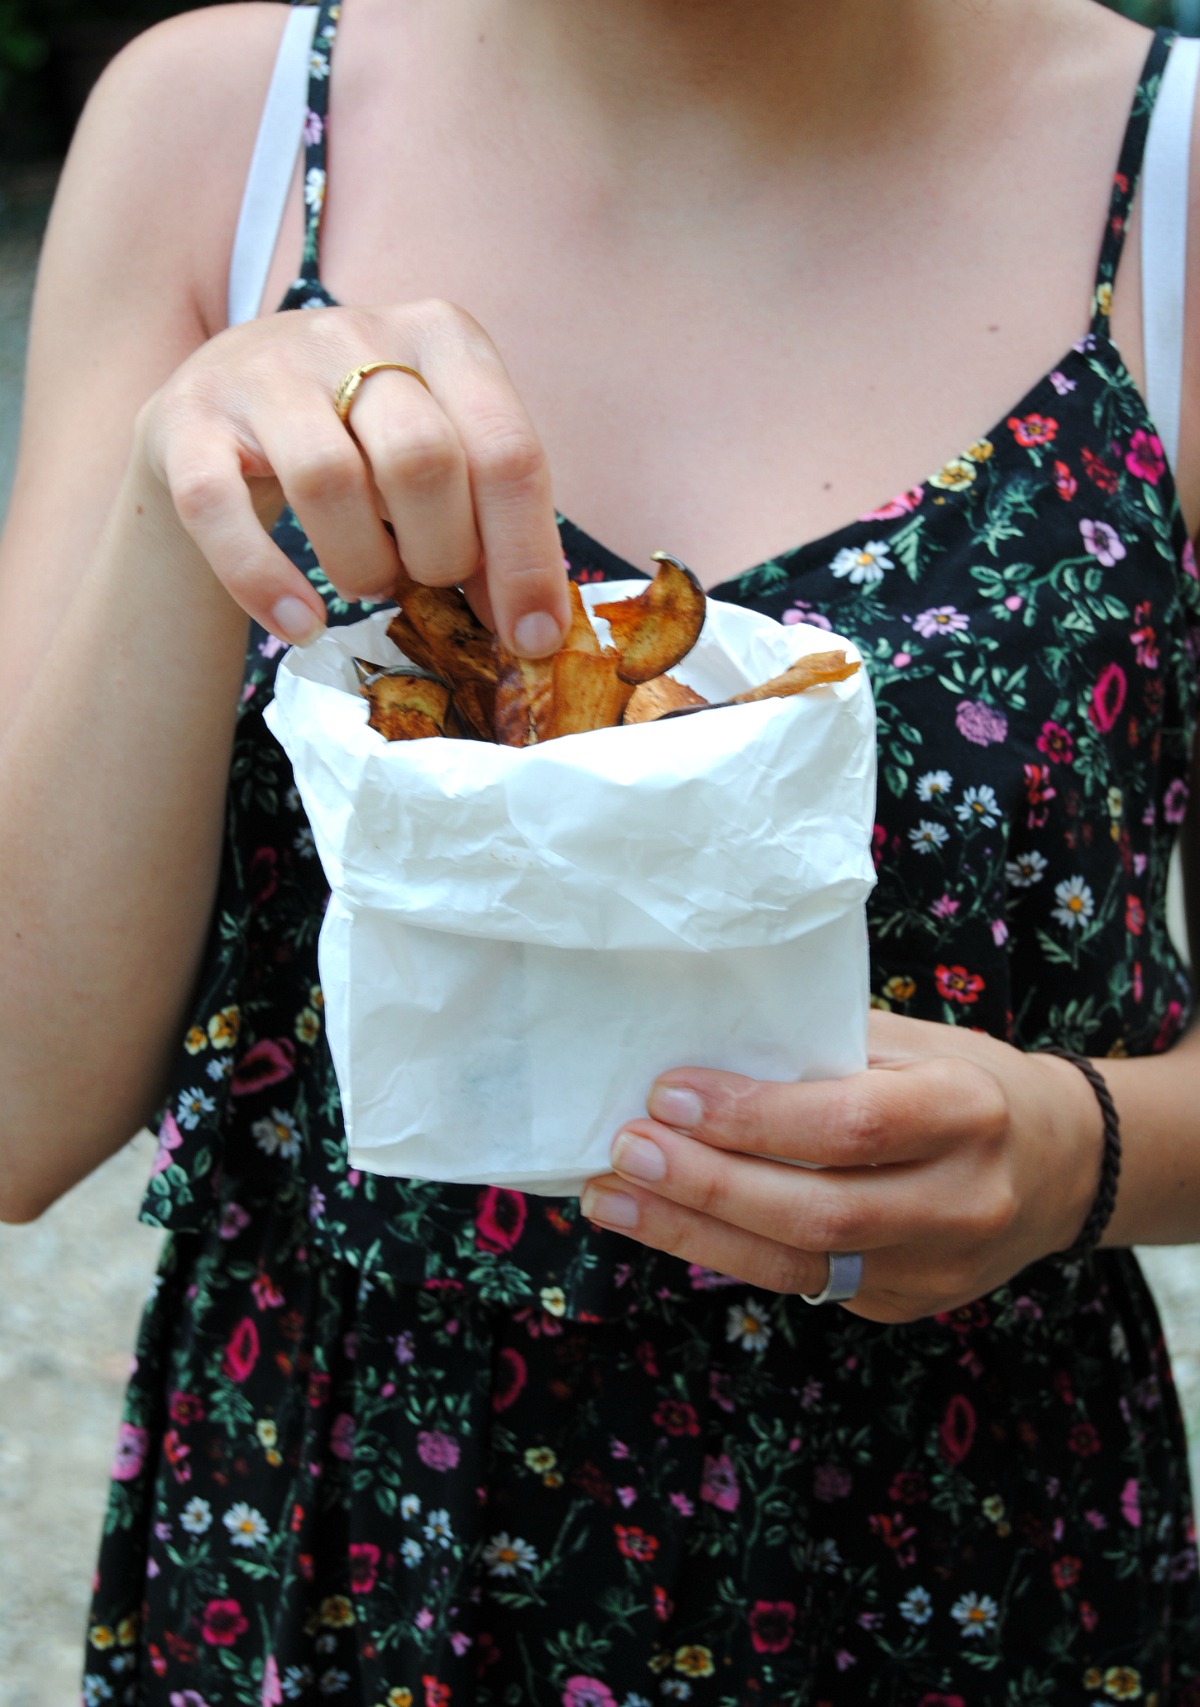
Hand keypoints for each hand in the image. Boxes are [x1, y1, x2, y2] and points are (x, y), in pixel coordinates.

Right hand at [136, 299, 569, 653]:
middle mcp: (355, 334)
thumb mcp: (441, 458)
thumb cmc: (361, 442)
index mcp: (442, 336)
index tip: (532, 639)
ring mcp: (265, 369)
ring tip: (368, 585)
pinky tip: (299, 622)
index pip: (506, 450)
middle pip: (423, 461)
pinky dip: (263, 580)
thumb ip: (490, 521)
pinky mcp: (187, 418)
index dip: (526, 557)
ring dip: (362, 566)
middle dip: (440, 555)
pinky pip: (218, 507)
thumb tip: (533, 626)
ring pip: (329, 482)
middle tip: (427, 580)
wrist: (225, 407)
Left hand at [580, 1012, 1104, 1321]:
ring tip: (614, 1199)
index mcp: (968, 1112)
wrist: (1062, 1166)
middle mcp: (962, 1200)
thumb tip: (701, 1048)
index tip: (669, 1093)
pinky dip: (724, 1251)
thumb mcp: (915, 1044)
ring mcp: (937, 1268)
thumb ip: (822, 1049)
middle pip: (817, 1211)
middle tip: (624, 1152)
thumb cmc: (968, 1082)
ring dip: (691, 1233)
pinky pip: (800, 1282)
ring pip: (798, 1265)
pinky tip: (665, 1223)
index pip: (848, 1125)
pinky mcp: (905, 1305)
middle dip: (706, 1185)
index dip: (752, 1117)